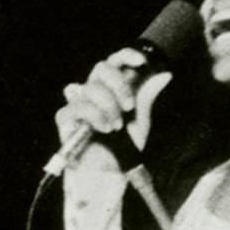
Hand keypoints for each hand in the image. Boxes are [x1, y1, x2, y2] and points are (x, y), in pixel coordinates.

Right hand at [53, 49, 173, 172]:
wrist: (108, 173)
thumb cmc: (122, 148)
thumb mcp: (140, 120)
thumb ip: (146, 96)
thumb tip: (164, 73)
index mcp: (111, 88)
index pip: (115, 62)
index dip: (127, 56)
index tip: (142, 62)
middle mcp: (94, 92)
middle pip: (102, 68)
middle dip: (119, 85)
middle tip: (129, 106)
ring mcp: (78, 103)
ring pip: (92, 88)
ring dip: (109, 107)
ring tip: (115, 127)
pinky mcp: (65, 118)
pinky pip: (79, 106)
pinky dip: (94, 116)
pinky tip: (103, 129)